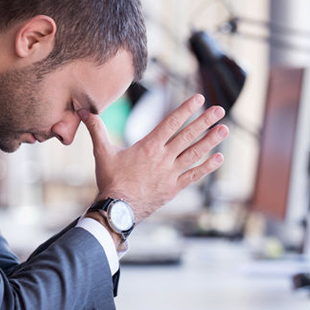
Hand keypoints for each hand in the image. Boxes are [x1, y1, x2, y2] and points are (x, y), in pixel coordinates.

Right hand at [79, 94, 228, 221]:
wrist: (117, 210)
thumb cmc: (110, 181)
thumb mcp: (102, 152)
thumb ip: (96, 129)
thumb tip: (84, 110)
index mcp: (148, 146)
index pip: (171, 122)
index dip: (186, 109)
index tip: (199, 99)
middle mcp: (163, 158)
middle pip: (188, 136)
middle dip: (205, 121)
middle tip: (220, 109)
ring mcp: (171, 173)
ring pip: (195, 153)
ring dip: (211, 140)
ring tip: (225, 129)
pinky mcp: (174, 188)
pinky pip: (194, 175)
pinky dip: (207, 166)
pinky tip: (219, 157)